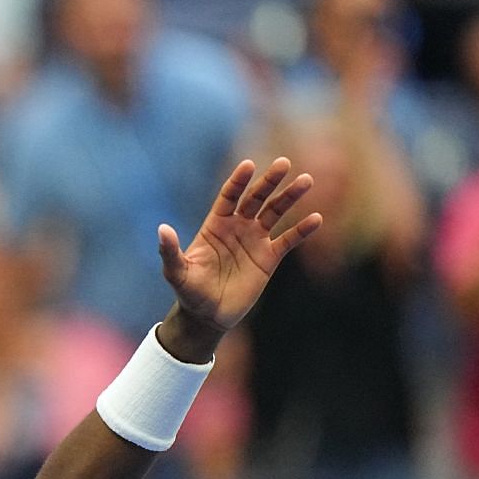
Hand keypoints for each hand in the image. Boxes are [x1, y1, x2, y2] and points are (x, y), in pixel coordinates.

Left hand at [158, 158, 320, 338]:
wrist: (207, 315)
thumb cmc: (189, 291)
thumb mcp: (176, 272)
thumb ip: (170, 250)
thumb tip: (161, 229)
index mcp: (216, 224)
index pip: (229, 196)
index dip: (238, 181)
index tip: (248, 165)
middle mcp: (237, 227)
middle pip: (256, 198)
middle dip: (269, 181)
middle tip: (284, 163)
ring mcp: (255, 240)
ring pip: (275, 212)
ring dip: (290, 197)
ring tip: (306, 181)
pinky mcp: (269, 258)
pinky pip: (288, 240)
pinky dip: (302, 230)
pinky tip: (316, 219)